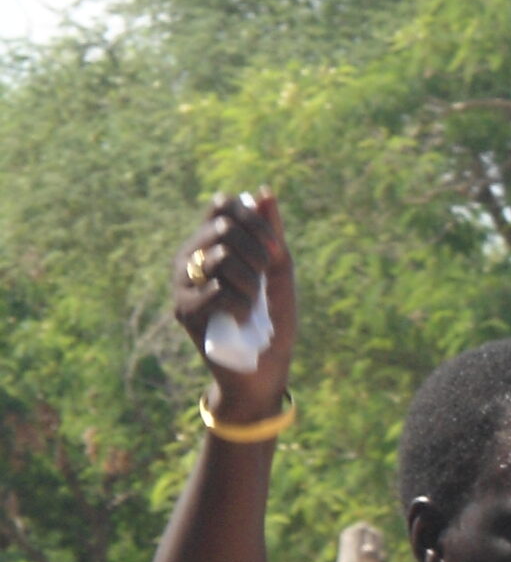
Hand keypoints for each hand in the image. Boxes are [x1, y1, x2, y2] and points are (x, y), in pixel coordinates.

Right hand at [172, 190, 297, 423]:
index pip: (221, 206)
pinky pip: (218, 290)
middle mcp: (189, 258)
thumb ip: (271, 234)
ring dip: (251, 281)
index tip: (275, 248)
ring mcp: (182, 283)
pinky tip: (243, 320)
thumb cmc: (273, 320)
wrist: (264, 370)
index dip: (252, 219)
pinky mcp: (184, 311)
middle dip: (258, 251)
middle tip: (267, 276)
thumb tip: (264, 192)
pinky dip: (242, 304)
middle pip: (223, 227)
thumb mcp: (279, 273)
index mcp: (210, 244)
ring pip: (221, 257)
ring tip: (253, 302)